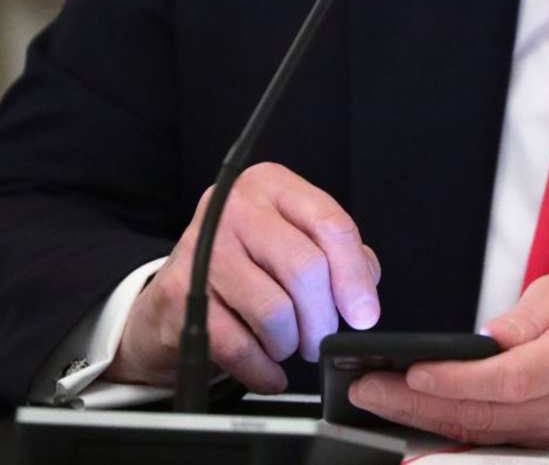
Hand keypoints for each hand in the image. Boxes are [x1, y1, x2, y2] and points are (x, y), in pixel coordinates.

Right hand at [104, 162, 381, 392]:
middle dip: (323, 317)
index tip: (365, 314)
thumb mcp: (297, 238)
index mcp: (272, 185)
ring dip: (290, 343)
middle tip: (321, 338)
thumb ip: (339, 256)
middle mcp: (234, 207)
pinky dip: (264, 370)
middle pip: (305, 269)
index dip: (354, 276)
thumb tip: (362, 296)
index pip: (331, 224)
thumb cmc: (251, 263)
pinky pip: (239, 346)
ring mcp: (203, 249)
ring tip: (287, 344)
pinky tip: (270, 372)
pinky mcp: (180, 295)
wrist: (175, 292)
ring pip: (275, 311)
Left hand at [347, 270, 548, 445]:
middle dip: (418, 406)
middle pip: (486, 416)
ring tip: (380, 403)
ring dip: (428, 423)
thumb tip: (474, 346)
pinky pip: (500, 441)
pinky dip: (457, 433)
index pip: (506, 379)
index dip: (453, 381)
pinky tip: (419, 424)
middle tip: (368, 390)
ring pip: (487, 435)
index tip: (408, 372)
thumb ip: (521, 320)